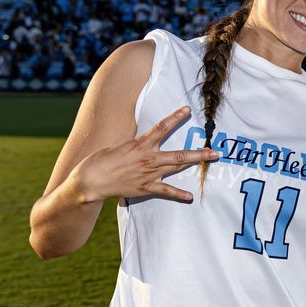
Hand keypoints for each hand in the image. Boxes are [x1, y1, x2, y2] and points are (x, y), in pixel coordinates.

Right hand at [72, 106, 218, 202]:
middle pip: (179, 154)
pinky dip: (178, 194)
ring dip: (195, 164)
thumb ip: (139, 144)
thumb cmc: (102, 160)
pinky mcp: (145, 188)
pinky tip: (190, 196)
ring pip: (176, 168)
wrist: (90, 180)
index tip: (188, 110)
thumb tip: (149, 140)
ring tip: (210, 160)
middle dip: (199, 153)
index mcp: (140, 145)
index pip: (161, 128)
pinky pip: (165, 191)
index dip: (175, 118)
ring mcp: (148, 174)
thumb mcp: (121, 146)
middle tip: (215, 150)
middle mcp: (148, 158)